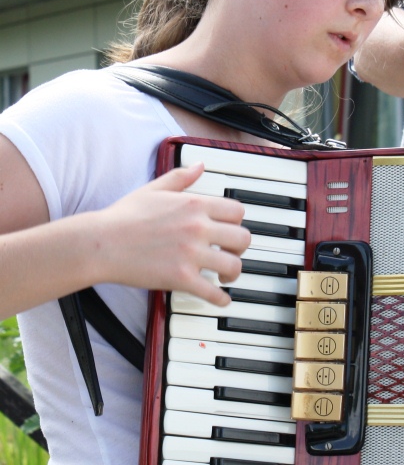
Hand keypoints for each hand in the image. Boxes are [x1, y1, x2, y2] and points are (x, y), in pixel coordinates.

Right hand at [95, 163, 250, 305]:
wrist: (99, 243)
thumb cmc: (123, 217)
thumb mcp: (154, 189)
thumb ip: (181, 178)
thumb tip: (200, 165)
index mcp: (194, 204)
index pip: (237, 211)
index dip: (237, 223)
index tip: (230, 231)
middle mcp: (197, 227)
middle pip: (242, 238)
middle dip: (239, 248)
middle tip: (230, 254)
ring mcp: (190, 253)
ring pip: (233, 265)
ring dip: (233, 273)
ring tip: (224, 276)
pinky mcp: (180, 278)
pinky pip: (213, 292)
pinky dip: (221, 299)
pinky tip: (220, 299)